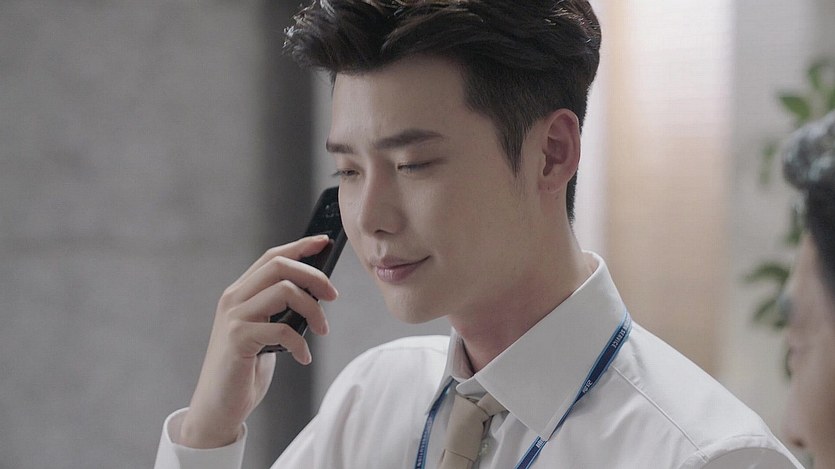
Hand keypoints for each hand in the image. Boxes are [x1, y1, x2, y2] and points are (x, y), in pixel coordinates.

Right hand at [178, 236, 338, 447]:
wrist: (218, 406)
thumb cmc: (246, 368)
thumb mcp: (265, 330)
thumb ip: (280, 309)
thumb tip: (317, 291)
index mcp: (240, 292)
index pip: (272, 257)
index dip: (300, 246)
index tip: (324, 242)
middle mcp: (234, 298)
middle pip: (280, 266)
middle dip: (314, 276)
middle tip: (333, 297)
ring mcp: (234, 317)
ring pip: (284, 291)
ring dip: (313, 310)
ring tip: (322, 331)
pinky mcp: (238, 339)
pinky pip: (282, 329)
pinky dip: (300, 343)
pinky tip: (303, 357)